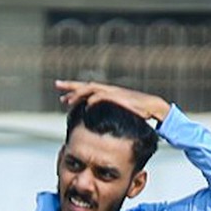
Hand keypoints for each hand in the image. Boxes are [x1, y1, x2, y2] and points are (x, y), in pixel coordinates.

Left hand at [55, 79, 170, 125]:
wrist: (154, 107)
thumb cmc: (138, 113)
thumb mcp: (119, 114)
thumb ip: (108, 115)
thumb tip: (98, 124)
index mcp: (107, 93)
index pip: (87, 90)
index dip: (74, 91)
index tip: (62, 96)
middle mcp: (108, 90)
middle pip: (85, 85)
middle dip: (70, 86)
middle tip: (56, 85)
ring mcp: (114, 92)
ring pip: (91, 89)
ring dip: (79, 94)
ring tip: (67, 100)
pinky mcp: (120, 97)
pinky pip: (104, 97)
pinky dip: (94, 100)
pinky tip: (86, 105)